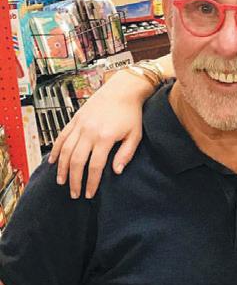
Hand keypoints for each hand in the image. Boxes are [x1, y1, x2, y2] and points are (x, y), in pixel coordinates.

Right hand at [48, 71, 151, 198]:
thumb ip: (126, 154)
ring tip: (62, 182)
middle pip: (77, 161)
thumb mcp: (135, 135)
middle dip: (74, 180)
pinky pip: (61, 137)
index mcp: (105, 137)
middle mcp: (89, 131)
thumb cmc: (131, 113)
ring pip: (66, 150)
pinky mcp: (75, 119)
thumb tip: (116, 172)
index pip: (95, 166)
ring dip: (63, 168)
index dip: (91, 182)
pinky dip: (56, 150)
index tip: (89, 194)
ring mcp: (80, 125)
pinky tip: (54, 162)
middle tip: (74, 193)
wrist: (122, 90)